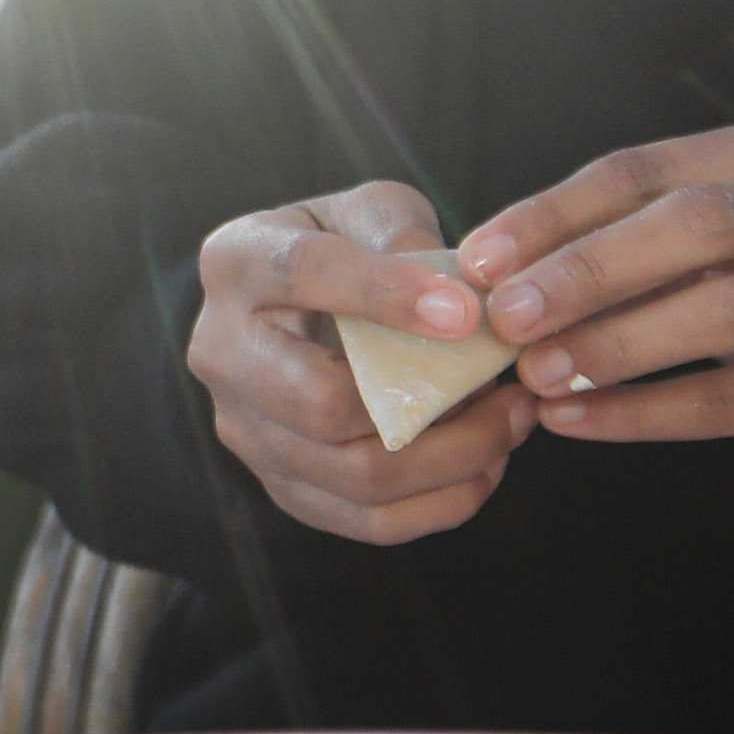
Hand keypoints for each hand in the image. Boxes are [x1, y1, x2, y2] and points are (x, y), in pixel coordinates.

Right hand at [187, 180, 538, 546]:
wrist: (302, 305)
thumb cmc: (349, 246)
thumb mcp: (373, 211)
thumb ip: (404, 233)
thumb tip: (451, 295)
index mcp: (237, 264)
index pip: (303, 274)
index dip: (386, 294)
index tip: (467, 311)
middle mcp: (221, 353)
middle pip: (321, 404)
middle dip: (437, 405)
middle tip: (512, 385)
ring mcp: (244, 429)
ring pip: (355, 476)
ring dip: (455, 458)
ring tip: (513, 422)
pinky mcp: (282, 485)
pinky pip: (367, 522)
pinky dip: (441, 503)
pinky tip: (486, 466)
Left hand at [457, 128, 733, 470]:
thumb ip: (647, 231)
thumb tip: (499, 270)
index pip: (650, 169)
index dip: (556, 212)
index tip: (477, 256)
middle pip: (695, 224)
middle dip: (587, 268)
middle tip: (501, 315)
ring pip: (724, 311)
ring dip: (618, 343)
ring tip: (535, 375)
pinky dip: (648, 412)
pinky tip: (578, 423)